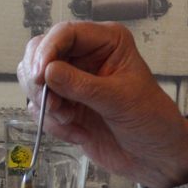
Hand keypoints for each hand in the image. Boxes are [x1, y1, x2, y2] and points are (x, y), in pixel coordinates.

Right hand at [17, 22, 187, 187]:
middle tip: (55, 104)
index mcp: (108, 42)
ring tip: (71, 120)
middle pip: (40, 52)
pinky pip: (39, 107)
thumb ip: (82, 85)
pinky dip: (52, 123)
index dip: (48, 50)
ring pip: (34, 80)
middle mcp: (86, 56)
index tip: (40, 75)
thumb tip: (48, 71)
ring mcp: (73, 80)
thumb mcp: (120, 100)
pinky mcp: (65, 104)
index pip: (65, 33)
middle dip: (40, 81)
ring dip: (47, 105)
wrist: (154, 155)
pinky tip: (78, 133)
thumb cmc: (152, 120)